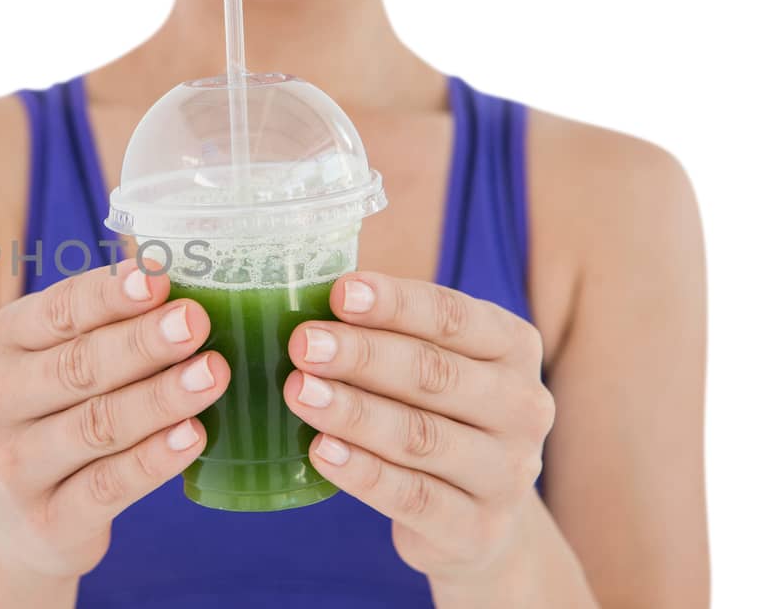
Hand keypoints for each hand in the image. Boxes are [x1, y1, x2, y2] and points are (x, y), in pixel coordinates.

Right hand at [0, 261, 227, 580]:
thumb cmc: (53, 418)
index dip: (110, 294)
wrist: (15, 525)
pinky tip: (193, 437)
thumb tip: (181, 276)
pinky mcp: (48, 520)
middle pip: (78, 367)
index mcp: (1, 344)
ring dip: (159, 398)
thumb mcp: (55, 361)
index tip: (158, 278)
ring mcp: (14, 465)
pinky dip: (153, 460)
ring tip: (212, 374)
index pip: (58, 311)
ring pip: (97, 425)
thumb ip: (104, 324)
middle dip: (142, 343)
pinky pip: (108, 486)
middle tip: (196, 322)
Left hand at [283, 272, 553, 581]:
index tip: (339, 292)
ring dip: (354, 412)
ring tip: (299, 391)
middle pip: (434, 374)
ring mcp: (507, 472)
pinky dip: (363, 473)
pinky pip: (413, 497)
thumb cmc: (436, 414)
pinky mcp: (478, 529)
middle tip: (302, 344)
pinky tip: (320, 450)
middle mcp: (523, 407)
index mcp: (513, 348)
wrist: (478, 516)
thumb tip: (309, 300)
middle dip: (362, 355)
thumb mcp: (430, 364)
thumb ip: (387, 332)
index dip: (395, 303)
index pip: (453, 317)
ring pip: (421, 437)